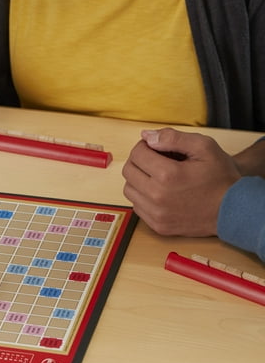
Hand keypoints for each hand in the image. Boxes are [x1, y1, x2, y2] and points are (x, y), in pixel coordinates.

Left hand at [122, 127, 239, 236]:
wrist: (235, 210)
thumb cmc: (221, 179)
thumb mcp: (204, 147)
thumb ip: (172, 137)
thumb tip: (147, 136)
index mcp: (168, 175)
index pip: (137, 153)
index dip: (145, 146)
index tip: (155, 148)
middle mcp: (158, 196)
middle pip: (129, 171)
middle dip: (139, 161)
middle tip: (155, 160)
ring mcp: (157, 214)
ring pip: (129, 189)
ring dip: (139, 179)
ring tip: (157, 176)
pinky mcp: (158, 226)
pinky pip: (137, 206)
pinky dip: (143, 197)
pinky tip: (159, 192)